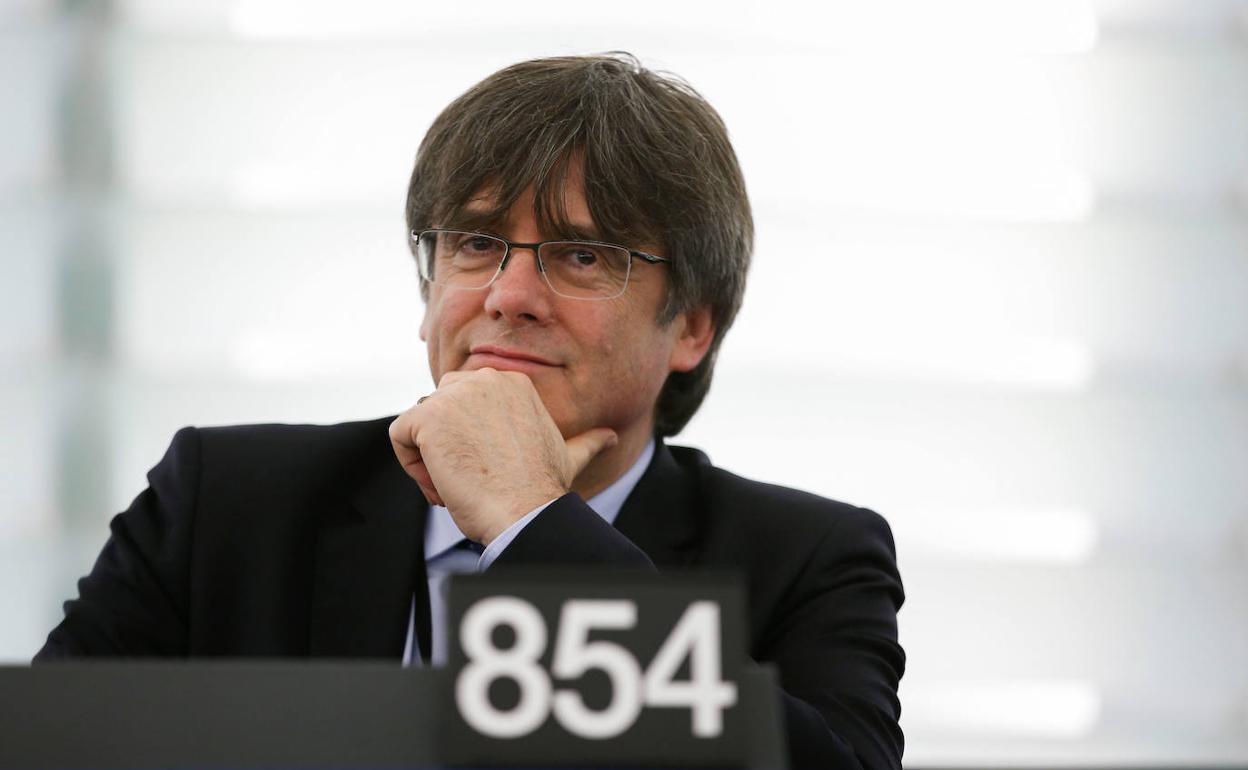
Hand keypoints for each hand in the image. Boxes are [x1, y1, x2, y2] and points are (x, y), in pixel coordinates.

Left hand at [388, 368, 617, 544]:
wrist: (526, 511)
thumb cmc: (544, 489)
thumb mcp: (569, 456)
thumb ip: (586, 441)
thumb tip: (611, 437)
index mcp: (513, 382)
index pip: (466, 402)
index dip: (470, 440)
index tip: (489, 468)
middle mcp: (483, 379)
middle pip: (439, 408)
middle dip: (446, 446)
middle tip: (470, 479)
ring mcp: (454, 395)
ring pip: (419, 425)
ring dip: (429, 460)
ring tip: (458, 486)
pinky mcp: (428, 416)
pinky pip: (399, 437)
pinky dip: (412, 467)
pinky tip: (442, 486)